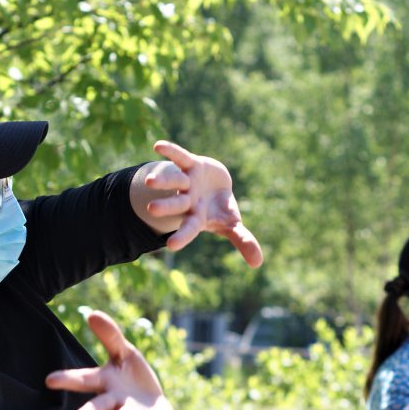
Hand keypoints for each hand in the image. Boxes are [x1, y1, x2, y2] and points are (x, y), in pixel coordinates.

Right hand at [45, 310, 173, 409]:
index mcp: (104, 383)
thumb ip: (110, 336)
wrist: (151, 404)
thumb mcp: (123, 353)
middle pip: (99, 406)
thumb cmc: (130, 376)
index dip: (67, 379)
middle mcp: (114, 401)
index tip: (49, 380)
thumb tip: (91, 313)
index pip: (84, 379)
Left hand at [142, 140, 262, 267]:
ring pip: (175, 181)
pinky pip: (180, 157)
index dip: (182, 237)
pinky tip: (157, 145)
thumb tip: (258, 264)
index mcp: (197, 217)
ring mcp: (188, 182)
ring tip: (150, 182)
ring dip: (164, 180)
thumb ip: (243, 242)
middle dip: (167, 206)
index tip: (171, 245)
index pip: (189, 229)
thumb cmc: (220, 210)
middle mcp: (189, 201)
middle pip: (177, 204)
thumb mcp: (232, 226)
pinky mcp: (191, 165)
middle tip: (151, 209)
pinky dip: (170, 151)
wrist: (213, 187)